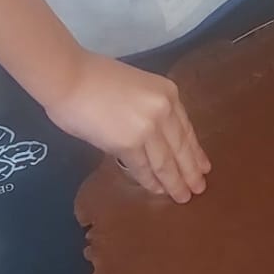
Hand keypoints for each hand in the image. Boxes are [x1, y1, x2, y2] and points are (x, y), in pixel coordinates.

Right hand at [43, 52, 209, 202]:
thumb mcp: (137, 86)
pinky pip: (143, 168)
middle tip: (198, 189)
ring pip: (166, 162)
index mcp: (167, 92)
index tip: (204, 166)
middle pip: (181, 147)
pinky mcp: (129, 143)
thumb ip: (149, 110)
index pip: (186, 128)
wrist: (69, 77)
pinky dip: (150, 182)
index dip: (195, 151)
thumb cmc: (93, 78)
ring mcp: (148, 127)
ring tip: (182, 197)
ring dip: (174, 182)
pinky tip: (157, 190)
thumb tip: (153, 137)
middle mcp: (164, 109)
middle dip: (190, 172)